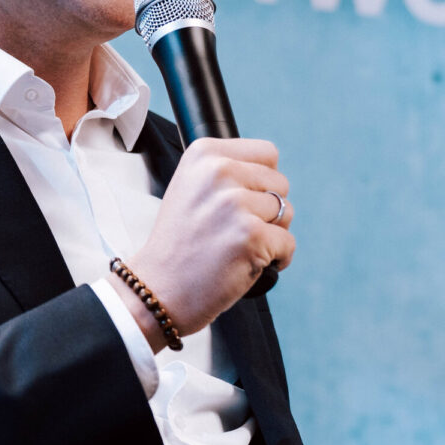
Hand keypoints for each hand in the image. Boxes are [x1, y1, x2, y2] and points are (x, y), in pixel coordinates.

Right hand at [112, 137, 291, 345]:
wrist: (156, 291)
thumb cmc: (179, 244)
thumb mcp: (191, 187)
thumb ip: (227, 171)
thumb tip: (271, 171)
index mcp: (205, 154)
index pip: (267, 153)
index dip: (261, 182)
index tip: (239, 203)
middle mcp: (219, 172)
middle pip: (280, 183)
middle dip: (267, 210)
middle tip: (234, 231)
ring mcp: (234, 203)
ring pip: (286, 212)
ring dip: (272, 234)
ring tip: (236, 247)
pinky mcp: (250, 235)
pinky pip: (288, 243)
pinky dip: (277, 258)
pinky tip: (248, 265)